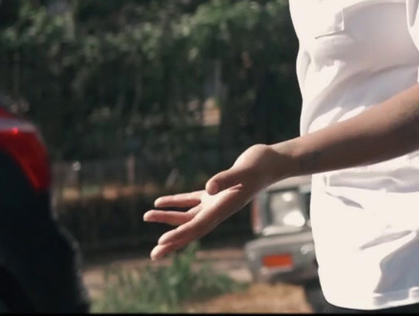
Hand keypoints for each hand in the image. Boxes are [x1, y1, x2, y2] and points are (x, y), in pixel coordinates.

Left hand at [143, 144, 295, 259]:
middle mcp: (218, 210)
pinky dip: (175, 202)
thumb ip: (227, 178)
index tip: (162, 243)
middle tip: (154, 255)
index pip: (198, 225)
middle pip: (191, 230)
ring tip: (146, 216)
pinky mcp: (215, 192)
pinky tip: (160, 201)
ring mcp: (216, 202)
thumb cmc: (261, 166)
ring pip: (187, 215)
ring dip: (167, 218)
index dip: (180, 234)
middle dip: (172, 242)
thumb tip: (209, 187)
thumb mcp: (244, 170)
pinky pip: (191, 201)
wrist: (273, 162)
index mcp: (224, 207)